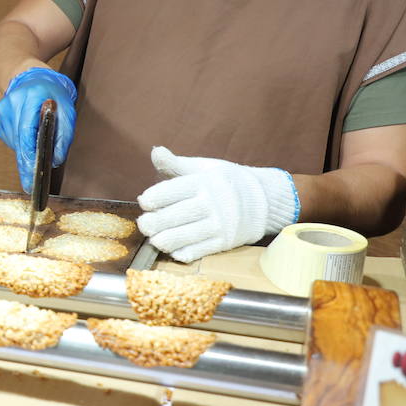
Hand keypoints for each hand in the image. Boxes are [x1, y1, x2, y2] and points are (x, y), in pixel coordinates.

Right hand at [0, 68, 77, 191]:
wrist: (28, 76)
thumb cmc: (51, 92)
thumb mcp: (66, 109)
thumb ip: (63, 134)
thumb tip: (56, 159)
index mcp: (29, 98)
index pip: (27, 134)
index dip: (29, 159)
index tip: (31, 178)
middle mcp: (10, 104)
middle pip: (18, 143)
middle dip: (26, 164)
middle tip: (30, 185)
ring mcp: (0, 111)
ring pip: (14, 143)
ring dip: (26, 150)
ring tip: (36, 145)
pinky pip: (9, 139)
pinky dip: (20, 142)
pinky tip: (27, 134)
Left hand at [136, 146, 298, 262]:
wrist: (261, 200)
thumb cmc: (224, 181)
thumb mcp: (203, 168)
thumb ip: (176, 164)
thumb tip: (156, 152)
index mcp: (204, 182)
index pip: (173, 190)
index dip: (154, 197)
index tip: (144, 201)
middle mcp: (212, 203)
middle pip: (176, 216)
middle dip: (154, 222)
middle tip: (143, 224)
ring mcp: (220, 224)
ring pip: (185, 237)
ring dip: (164, 240)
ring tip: (154, 238)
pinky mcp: (225, 242)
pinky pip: (199, 251)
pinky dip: (182, 253)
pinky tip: (172, 250)